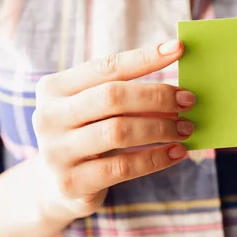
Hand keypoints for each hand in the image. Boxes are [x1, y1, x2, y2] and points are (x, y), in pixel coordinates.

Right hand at [32, 41, 193, 220]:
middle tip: (188, 100)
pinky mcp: (71, 182)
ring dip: (161, 128)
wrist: (56, 188)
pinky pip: (123, 167)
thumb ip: (123, 95)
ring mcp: (56, 151)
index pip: (106, 67)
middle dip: (156, 96)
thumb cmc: (86, 137)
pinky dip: (156, 158)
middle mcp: (48, 117)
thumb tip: (177, 89)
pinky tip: (177, 153)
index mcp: (54, 88)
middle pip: (112, 97)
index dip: (144, 57)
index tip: (178, 49)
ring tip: (186, 128)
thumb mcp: (93, 111)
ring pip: (119, 131)